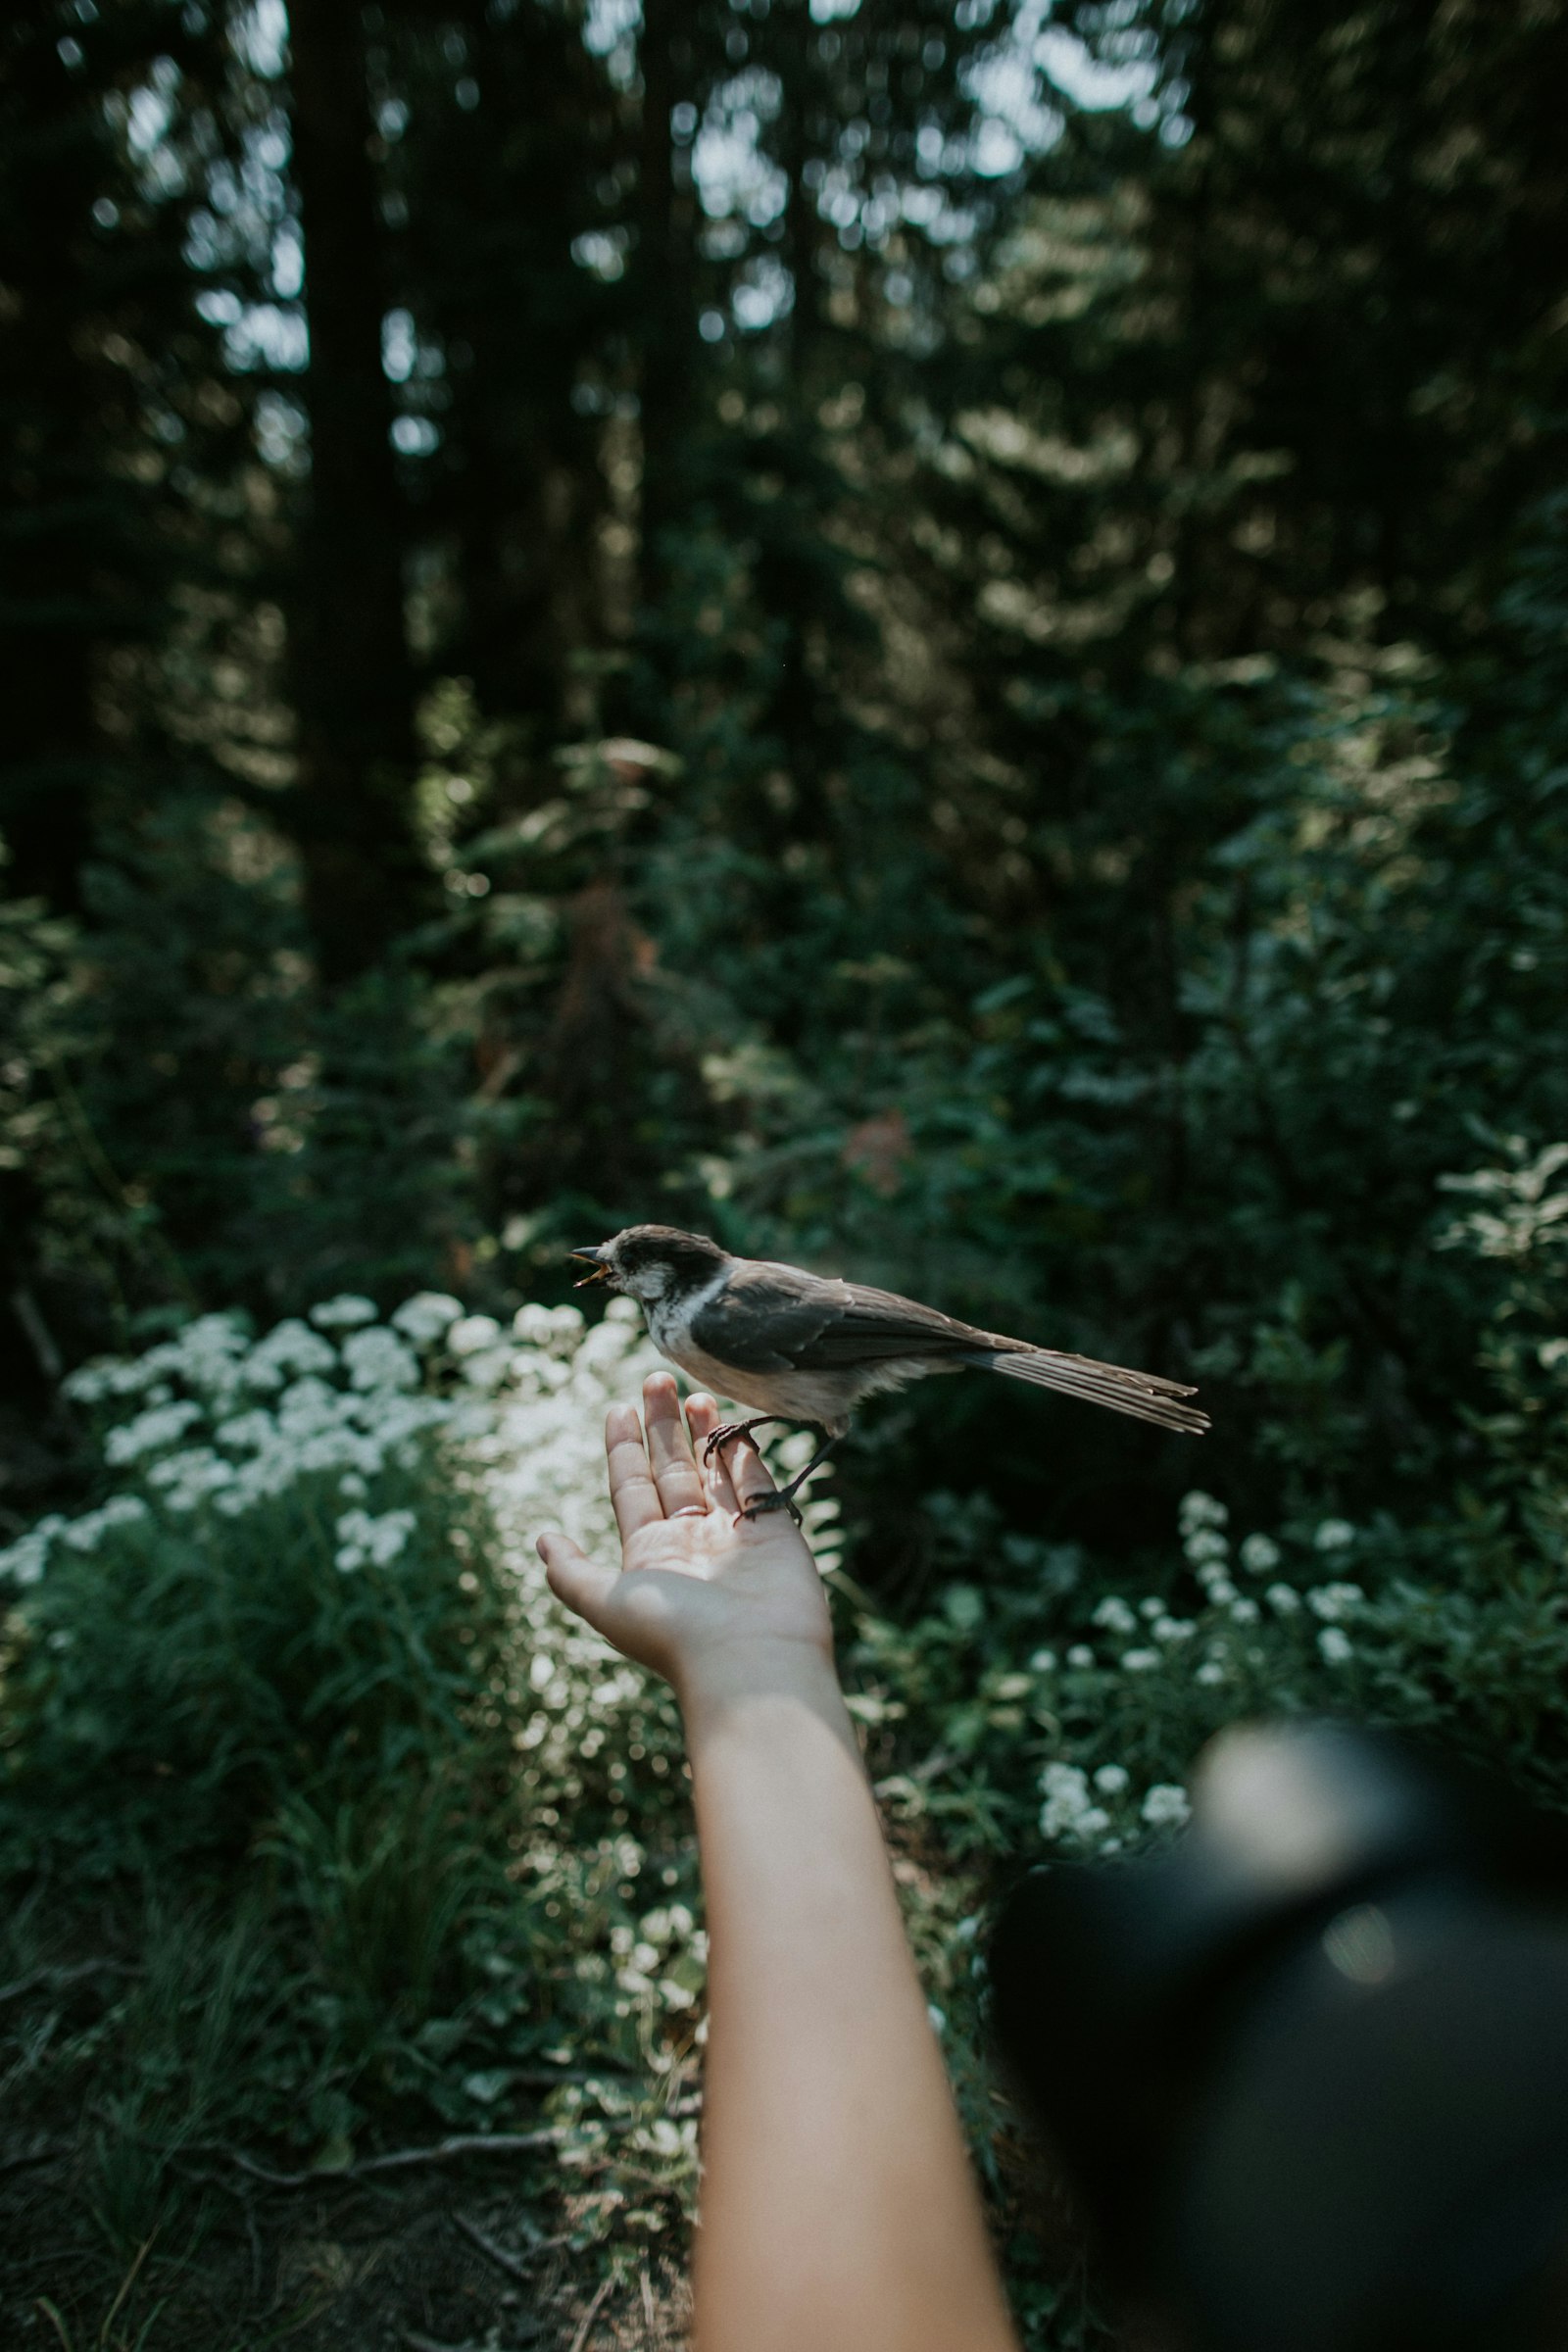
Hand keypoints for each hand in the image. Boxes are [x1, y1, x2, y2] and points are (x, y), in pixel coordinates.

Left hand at [536, 1373, 834, 1697]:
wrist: (750, 1662)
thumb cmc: (675, 1632)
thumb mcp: (608, 1602)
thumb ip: (571, 1572)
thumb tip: (541, 1539)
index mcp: (650, 1554)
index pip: (632, 1487)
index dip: (623, 1448)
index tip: (618, 1407)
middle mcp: (690, 1541)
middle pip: (672, 1470)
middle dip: (662, 1425)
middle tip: (656, 1378)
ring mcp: (734, 1535)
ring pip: (715, 1470)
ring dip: (704, 1432)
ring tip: (695, 1393)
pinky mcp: (774, 1531)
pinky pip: (757, 1481)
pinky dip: (745, 1452)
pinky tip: (732, 1424)